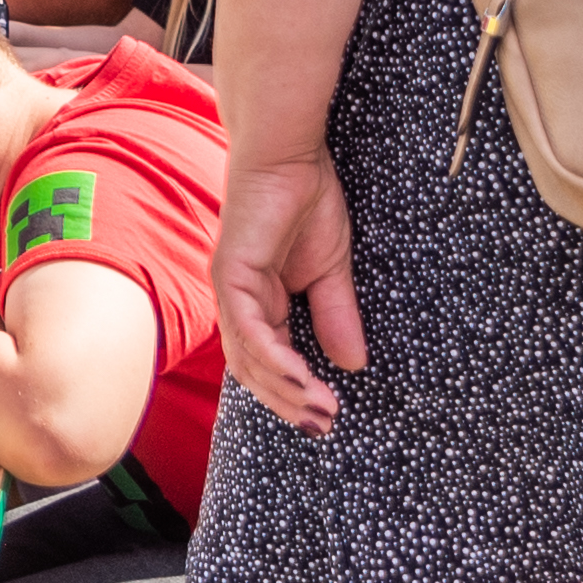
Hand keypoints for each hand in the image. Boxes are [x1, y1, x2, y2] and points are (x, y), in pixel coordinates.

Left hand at [212, 146, 365, 432]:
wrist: (291, 155)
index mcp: (259, 303)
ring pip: (249, 358)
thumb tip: (352, 365)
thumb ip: (335, 316)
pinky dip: (276, 359)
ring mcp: (231, 291)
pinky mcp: (232, 275)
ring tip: (320, 411)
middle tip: (323, 427)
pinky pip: (251, 330)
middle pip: (254, 372)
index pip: (269, 363)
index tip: (327, 417)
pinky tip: (303, 379)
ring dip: (285, 390)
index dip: (294, 393)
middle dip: (288, 404)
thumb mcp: (332, 271)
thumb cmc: (306, 201)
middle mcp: (238, 303)